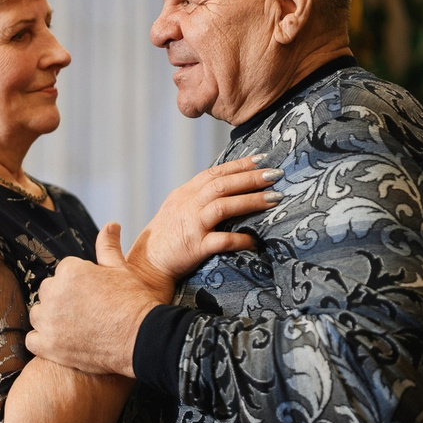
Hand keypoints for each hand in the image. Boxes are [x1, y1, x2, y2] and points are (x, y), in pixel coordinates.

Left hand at [24, 224, 166, 377]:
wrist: (142, 338)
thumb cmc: (134, 302)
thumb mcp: (122, 269)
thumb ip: (108, 246)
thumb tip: (110, 224)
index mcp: (68, 270)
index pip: (63, 273)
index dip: (79, 284)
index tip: (94, 296)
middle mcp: (54, 293)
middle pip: (48, 292)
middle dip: (62, 300)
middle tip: (87, 312)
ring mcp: (49, 320)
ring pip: (39, 314)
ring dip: (51, 320)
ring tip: (76, 328)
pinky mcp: (47, 345)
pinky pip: (33, 340)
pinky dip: (44, 342)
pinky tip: (62, 343)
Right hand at [128, 156, 282, 291]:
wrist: (148, 263)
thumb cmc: (166, 237)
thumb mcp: (178, 209)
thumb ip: (198, 197)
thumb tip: (226, 187)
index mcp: (185, 194)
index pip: (214, 173)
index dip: (238, 165)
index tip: (261, 159)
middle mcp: (188, 205)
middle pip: (222, 185)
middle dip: (250, 178)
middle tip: (274, 174)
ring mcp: (192, 225)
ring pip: (223, 206)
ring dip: (251, 201)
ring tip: (275, 198)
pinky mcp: (196, 247)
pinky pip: (222, 241)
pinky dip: (241, 239)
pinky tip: (255, 240)